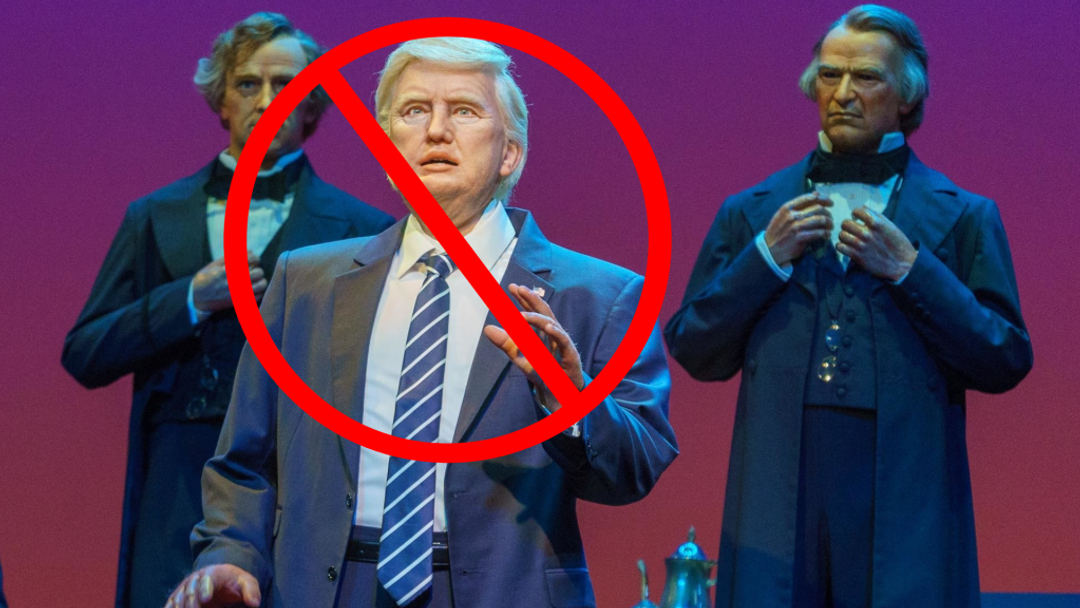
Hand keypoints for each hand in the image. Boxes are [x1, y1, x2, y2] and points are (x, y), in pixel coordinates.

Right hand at [164, 564, 260, 607]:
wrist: (222, 579)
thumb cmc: (234, 581)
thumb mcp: (246, 582)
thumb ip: (251, 591)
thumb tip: (254, 604)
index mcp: (213, 573)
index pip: (207, 579)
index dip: (205, 588)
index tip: (206, 599)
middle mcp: (195, 579)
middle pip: (190, 590)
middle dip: (191, 603)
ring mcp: (185, 588)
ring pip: (178, 598)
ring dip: (179, 607)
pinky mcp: (178, 597)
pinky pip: (171, 604)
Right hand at [192, 251, 266, 311]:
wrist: (197, 299)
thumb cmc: (205, 279)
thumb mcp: (214, 265)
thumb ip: (232, 257)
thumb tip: (249, 250)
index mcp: (227, 270)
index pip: (250, 259)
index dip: (255, 257)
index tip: (254, 259)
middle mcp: (234, 282)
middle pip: (258, 272)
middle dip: (257, 269)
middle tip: (253, 270)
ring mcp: (238, 293)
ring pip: (261, 285)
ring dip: (260, 280)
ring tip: (255, 280)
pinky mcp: (240, 303)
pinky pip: (258, 296)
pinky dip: (258, 291)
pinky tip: (252, 289)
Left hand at [483, 284, 583, 410]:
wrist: (560, 393)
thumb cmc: (544, 372)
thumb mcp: (520, 357)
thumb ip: (506, 343)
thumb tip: (487, 328)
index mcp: (542, 332)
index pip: (533, 311)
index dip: (524, 299)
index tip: (512, 287)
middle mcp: (553, 333)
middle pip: (543, 312)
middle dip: (531, 299)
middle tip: (519, 288)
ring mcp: (562, 343)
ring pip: (552, 324)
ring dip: (537, 318)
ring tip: (521, 314)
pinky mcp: (570, 355)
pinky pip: (564, 342)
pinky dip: (557, 333)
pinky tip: (548, 327)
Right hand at [765, 193, 833, 265]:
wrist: (769, 249)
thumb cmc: (778, 231)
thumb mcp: (783, 215)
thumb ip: (799, 205)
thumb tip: (816, 194)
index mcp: (787, 207)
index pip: (810, 198)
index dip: (823, 199)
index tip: (830, 203)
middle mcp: (792, 215)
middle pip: (818, 208)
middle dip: (827, 213)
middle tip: (830, 218)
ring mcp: (796, 226)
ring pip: (821, 219)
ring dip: (829, 223)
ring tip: (830, 227)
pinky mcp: (800, 238)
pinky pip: (819, 232)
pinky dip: (825, 233)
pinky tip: (826, 235)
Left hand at [837, 207, 916, 280]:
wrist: (902, 263)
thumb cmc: (897, 243)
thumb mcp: (890, 226)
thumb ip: (876, 216)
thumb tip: (863, 207)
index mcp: (876, 223)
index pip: (857, 211)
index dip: (855, 213)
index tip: (857, 218)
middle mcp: (867, 233)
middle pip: (845, 223)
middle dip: (848, 225)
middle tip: (852, 230)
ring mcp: (861, 245)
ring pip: (841, 235)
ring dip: (844, 236)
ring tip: (850, 239)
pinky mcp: (857, 256)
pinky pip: (840, 247)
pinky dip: (841, 246)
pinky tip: (847, 247)